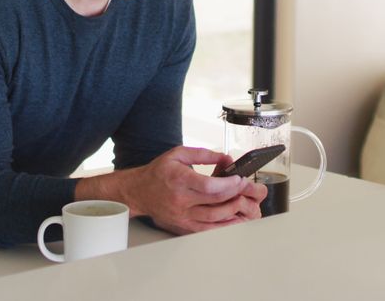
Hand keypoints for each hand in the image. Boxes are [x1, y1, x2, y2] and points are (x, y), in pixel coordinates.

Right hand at [76, 146, 266, 234]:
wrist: (138, 192)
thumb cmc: (158, 173)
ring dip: (233, 210)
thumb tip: (226, 158)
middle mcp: (180, 200)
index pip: (208, 186)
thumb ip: (204, 154)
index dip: (228, 185)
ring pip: (214, 218)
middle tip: (246, 188)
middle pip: (215, 202)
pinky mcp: (184, 226)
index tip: (239, 179)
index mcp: (178, 180)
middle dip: (235, 195)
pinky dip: (224, 225)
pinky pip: (208, 229)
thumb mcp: (178, 154)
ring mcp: (182, 216)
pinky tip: (233, 219)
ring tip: (243, 201)